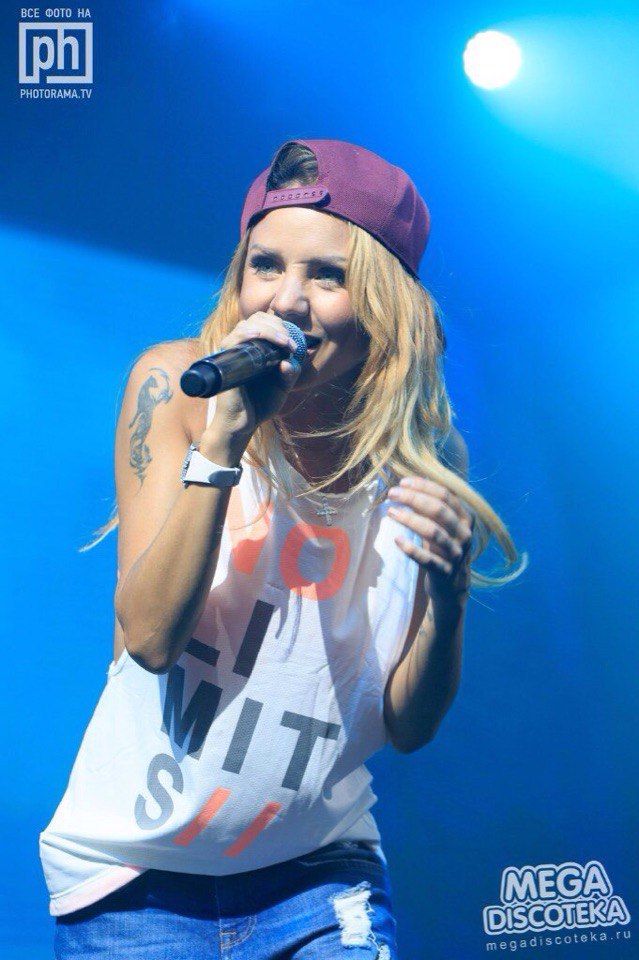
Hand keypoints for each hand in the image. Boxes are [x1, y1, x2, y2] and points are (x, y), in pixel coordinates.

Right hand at [208, 312, 302, 436]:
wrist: (244, 424)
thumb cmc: (261, 405)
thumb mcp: (283, 386)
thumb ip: (290, 372)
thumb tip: (289, 359)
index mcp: (254, 348)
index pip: (263, 321)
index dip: (280, 326)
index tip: (293, 345)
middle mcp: (241, 346)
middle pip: (256, 318)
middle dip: (277, 326)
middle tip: (289, 344)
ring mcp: (231, 352)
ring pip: (247, 325)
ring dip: (269, 330)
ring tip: (284, 343)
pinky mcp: (224, 360)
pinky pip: (234, 338)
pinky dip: (250, 334)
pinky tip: (264, 339)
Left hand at [386, 476, 473, 606]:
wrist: (452, 585)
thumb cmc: (442, 547)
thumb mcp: (444, 525)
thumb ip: (433, 504)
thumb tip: (412, 478)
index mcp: (466, 518)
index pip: (446, 495)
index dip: (424, 486)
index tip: (402, 482)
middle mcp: (464, 534)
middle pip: (439, 510)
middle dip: (414, 498)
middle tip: (392, 493)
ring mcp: (456, 554)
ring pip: (433, 532)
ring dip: (410, 519)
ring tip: (391, 511)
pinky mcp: (445, 572)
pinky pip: (428, 559)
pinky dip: (412, 549)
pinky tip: (398, 540)